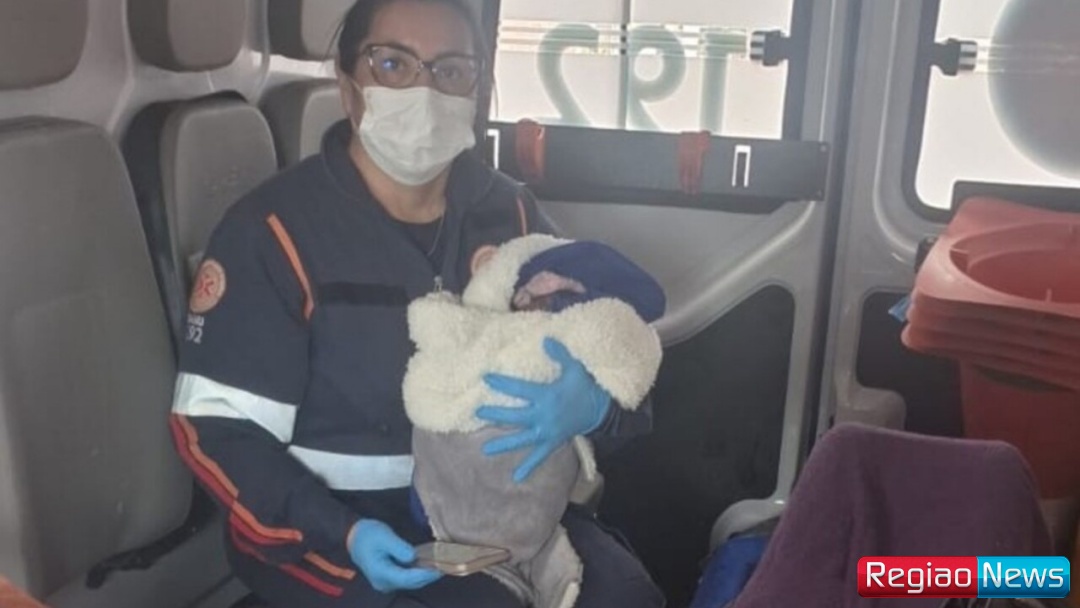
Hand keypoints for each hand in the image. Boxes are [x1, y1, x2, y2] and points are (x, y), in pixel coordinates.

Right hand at [347, 519, 441, 592]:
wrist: (353, 536)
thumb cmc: (368, 535)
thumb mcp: (384, 536)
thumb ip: (399, 548)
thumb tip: (413, 557)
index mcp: (380, 573)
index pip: (407, 578)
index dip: (424, 574)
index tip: (438, 568)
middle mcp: (383, 582)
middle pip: (410, 583)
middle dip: (428, 576)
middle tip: (445, 567)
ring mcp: (385, 582)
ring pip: (409, 583)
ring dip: (424, 576)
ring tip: (440, 566)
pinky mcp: (388, 578)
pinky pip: (406, 579)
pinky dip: (418, 574)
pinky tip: (428, 566)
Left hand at [476, 337, 610, 483]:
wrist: (603, 409)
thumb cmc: (586, 387)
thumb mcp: (575, 368)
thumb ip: (560, 355)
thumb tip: (546, 339)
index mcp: (548, 396)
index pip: (520, 390)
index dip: (503, 383)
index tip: (486, 378)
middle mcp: (544, 416)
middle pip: (515, 417)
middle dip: (496, 415)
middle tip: (478, 412)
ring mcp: (548, 432)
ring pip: (522, 439)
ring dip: (504, 444)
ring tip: (485, 450)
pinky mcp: (554, 442)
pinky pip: (540, 456)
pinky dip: (529, 467)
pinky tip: (516, 477)